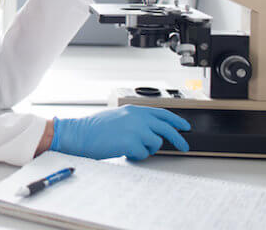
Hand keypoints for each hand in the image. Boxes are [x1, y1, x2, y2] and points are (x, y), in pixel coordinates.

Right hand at [50, 105, 190, 160]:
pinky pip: (144, 154)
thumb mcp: (118, 116)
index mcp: (135, 109)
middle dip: (179, 140)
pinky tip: (125, 151)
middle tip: (184, 147)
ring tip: (133, 148)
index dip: (177, 121)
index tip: (185, 127)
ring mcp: (136, 130)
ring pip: (156, 144)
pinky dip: (136, 155)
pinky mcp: (132, 143)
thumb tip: (152, 130)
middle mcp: (138, 117)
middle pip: (168, 129)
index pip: (163, 114)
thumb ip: (136, 120)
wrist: (79, 134)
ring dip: (147, 149)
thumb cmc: (94, 127)